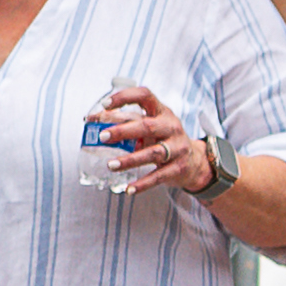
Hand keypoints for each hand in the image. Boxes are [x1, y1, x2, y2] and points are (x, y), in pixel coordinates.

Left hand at [89, 89, 215, 198]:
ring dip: (130, 160)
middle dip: (123, 131)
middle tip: (102, 137)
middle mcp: (171, 127)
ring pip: (153, 153)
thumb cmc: (163, 139)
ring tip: (111, 165)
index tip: (106, 105)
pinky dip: (143, 184)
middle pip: (147, 126)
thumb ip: (123, 121)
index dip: (125, 97)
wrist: (195, 162)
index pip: (144, 96)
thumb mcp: (148, 125)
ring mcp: (177, 148)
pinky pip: (159, 176)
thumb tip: (89, 120)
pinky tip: (129, 189)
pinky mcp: (178, 167)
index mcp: (161, 112)